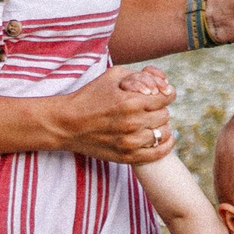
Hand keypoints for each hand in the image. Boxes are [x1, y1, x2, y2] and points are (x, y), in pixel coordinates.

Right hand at [53, 65, 174, 164]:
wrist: (67, 124)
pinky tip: (159, 139)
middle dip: (158, 109)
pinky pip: (158, 153)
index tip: (156, 95)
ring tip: (149, 123)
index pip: (167, 97)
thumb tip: (163, 83)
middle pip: (165, 114)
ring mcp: (131, 142)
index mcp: (131, 101)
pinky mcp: (127, 157)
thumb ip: (141, 76)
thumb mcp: (113, 76)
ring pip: (163, 133)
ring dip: (159, 127)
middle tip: (147, 109)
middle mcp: (133, 123)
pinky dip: (164, 146)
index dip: (163, 93)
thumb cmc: (90, 96)